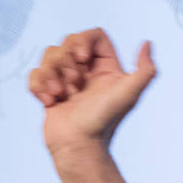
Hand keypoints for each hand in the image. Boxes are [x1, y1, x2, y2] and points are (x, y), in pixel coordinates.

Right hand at [28, 28, 155, 163]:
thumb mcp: (129, 94)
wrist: (79, 146)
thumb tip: (148, 43)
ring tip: (61, 96)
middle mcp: (88, 73)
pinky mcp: (49, 92)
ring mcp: (67, 82)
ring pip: (49, 55)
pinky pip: (34, 74)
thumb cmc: (104, 121)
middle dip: (65, 60)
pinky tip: (49, 102)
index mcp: (107, 70)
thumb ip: (145, 70)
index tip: (84, 59)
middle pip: (68, 41)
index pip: (95, 36)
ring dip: (52, 75)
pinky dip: (39, 86)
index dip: (84, 41)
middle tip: (75, 84)